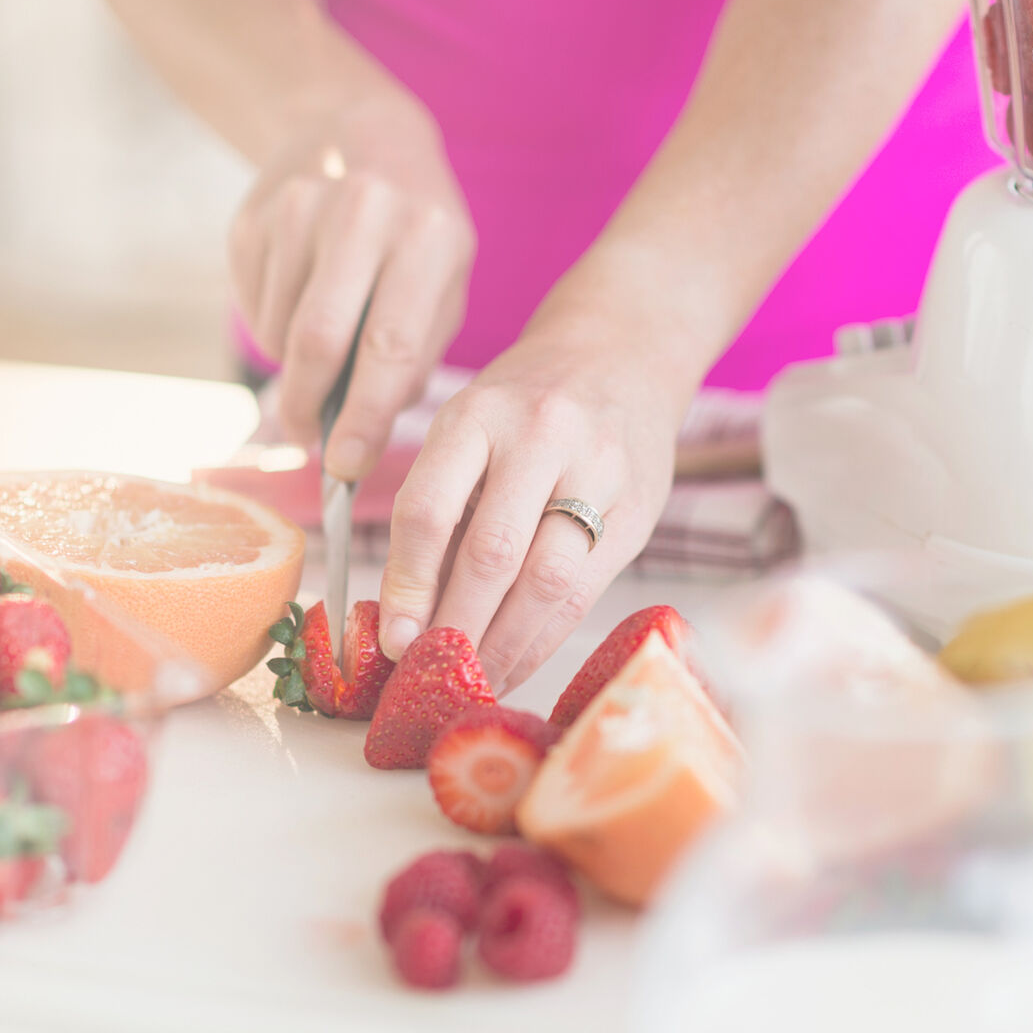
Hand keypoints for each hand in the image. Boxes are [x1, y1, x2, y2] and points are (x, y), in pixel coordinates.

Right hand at [230, 94, 474, 479]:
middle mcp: (363, 213)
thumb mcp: (446, 284)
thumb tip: (361, 437)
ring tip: (319, 356)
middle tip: (309, 439)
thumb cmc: (419, 233)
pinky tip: (299, 303)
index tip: (345, 467)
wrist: (363, 130)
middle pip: (318, 341)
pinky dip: (272, 330)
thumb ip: (415, 358)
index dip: (363, 417)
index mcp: (428, 236)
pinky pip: (252, 305)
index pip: (389, 347)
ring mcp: (301, 206)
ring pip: (279, 330)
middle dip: (309, 407)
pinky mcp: (254, 214)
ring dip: (292, 369)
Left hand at [377, 309, 694, 692]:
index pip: (430, 510)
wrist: (623, 354)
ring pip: (546, 581)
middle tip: (432, 674)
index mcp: (478, 413)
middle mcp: (541, 435)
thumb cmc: (526, 404)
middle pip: (492, 554)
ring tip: (474, 679)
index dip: (407, 584)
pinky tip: (517, 661)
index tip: (393, 639)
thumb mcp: (470, 430)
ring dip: (504, 644)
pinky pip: (585, 591)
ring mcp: (599, 471)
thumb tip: (406, 615)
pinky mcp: (639, 508)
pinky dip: (544, 638)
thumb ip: (443, 510)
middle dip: (456, 628)